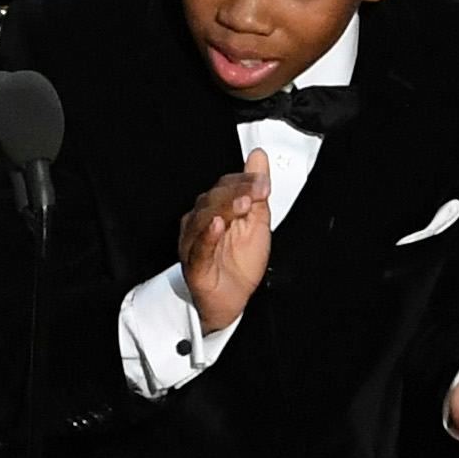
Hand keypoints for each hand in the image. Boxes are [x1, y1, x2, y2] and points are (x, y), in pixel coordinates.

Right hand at [176, 152, 275, 337]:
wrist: (231, 300)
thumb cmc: (239, 263)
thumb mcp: (257, 221)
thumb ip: (257, 190)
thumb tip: (259, 157)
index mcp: (216, 209)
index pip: (226, 186)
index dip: (245, 181)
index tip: (264, 181)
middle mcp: (201, 222)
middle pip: (213, 198)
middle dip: (237, 191)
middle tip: (258, 191)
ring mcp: (195, 242)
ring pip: (203, 219)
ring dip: (224, 208)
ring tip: (242, 204)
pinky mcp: (194, 265)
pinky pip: (198, 248)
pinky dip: (208, 236)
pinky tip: (218, 226)